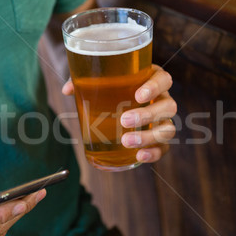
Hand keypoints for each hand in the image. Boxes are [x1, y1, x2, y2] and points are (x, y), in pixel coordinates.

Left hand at [62, 64, 176, 162]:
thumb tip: (68, 89)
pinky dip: (154, 153)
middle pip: (167, 106)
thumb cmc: (111, 88)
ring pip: (167, 129)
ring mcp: (162, 121)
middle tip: (124, 120)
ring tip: (126, 142)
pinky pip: (164, 148)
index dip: (155, 87)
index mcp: (151, 80)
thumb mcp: (99, 80)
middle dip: (147, 115)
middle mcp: (162, 100)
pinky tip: (140, 156)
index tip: (138, 95)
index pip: (163, 80)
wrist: (115, 105)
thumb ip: (85, 81)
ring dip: (149, 137)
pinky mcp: (158, 139)